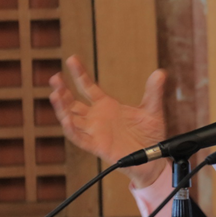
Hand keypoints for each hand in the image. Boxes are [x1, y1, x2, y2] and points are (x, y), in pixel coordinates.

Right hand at [49, 55, 167, 187]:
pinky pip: (79, 138)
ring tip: (55, 94)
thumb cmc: (150, 135)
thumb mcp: (153, 110)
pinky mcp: (97, 146)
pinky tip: (66, 119)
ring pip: (71, 118)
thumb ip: (154, 92)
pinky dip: (71, 129)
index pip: (88, 87)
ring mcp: (95, 132)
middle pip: (73, 102)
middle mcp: (97, 118)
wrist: (154, 158)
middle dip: (62, 90)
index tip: (72, 58)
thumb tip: (160, 73)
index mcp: (107, 106)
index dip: (79, 74)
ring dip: (62, 108)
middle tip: (55, 78)